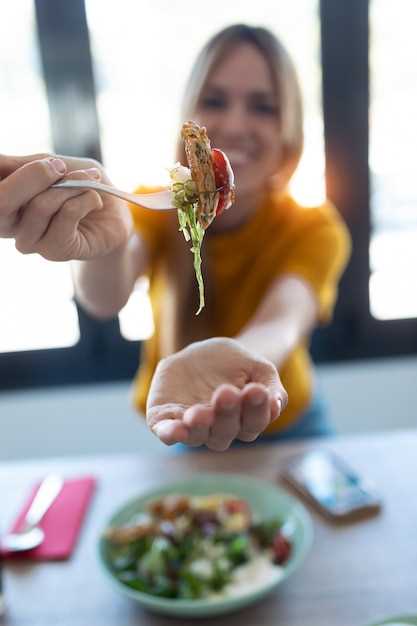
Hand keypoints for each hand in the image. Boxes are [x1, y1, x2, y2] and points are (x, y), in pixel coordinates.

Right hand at [0, 153, 131, 259]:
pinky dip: (84, 199)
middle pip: (2, 199)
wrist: (115, 213)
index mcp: (4, 198)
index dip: (3, 170)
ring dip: (70, 186)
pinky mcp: (55, 251)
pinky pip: (66, 215)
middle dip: (33, 175)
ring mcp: (30, 240)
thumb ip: (27, 165)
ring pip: (40, 206)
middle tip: (61, 167)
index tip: (39, 164)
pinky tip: (94, 200)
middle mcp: (9, 223)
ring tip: (89, 180)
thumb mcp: (54, 164)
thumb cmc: (82, 183)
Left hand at [146, 337, 287, 450]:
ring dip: (199, 426)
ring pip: (197, 435)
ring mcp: (192, 428)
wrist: (202, 353)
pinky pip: (167, 432)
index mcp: (245, 420)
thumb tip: (275, 405)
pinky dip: (170, 433)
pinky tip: (175, 430)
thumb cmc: (235, 364)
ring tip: (199, 414)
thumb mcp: (257, 367)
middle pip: (226, 431)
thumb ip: (270, 385)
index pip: (254, 422)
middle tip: (226, 393)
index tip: (257, 390)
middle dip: (226, 413)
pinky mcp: (166, 420)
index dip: (257, 409)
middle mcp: (220, 430)